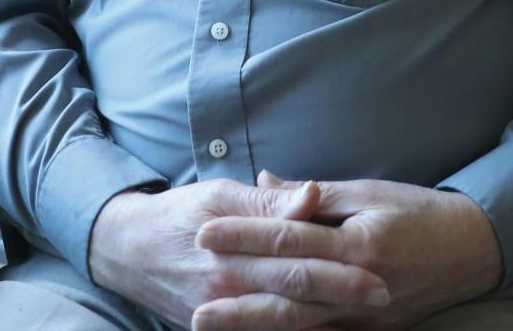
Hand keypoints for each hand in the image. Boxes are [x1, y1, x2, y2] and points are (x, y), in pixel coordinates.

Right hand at [88, 179, 389, 329]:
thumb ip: (269, 204)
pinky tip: (324, 330)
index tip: (378, 269)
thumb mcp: (220, 196)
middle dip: (342, 299)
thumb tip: (311, 196)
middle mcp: (227, 289)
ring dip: (324, 324)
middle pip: (296, 299)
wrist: (128, 250)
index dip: (338, 267)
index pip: (295, 260)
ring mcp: (220, 317)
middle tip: (385, 295)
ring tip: (365, 320)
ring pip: (282, 325)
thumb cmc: (181, 214)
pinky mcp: (214, 330)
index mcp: (232, 251)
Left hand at [191, 172, 501, 329]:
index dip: (244, 237)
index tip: (205, 232)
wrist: (475, 250)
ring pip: (301, 326)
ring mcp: (367, 318)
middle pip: (288, 295)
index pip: (290, 240)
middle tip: (196, 297)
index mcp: (358, 242)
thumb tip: (263, 182)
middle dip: (239, 297)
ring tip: (211, 324)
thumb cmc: (419, 212)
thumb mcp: (367, 191)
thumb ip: (311, 194)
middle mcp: (360, 286)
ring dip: (254, 326)